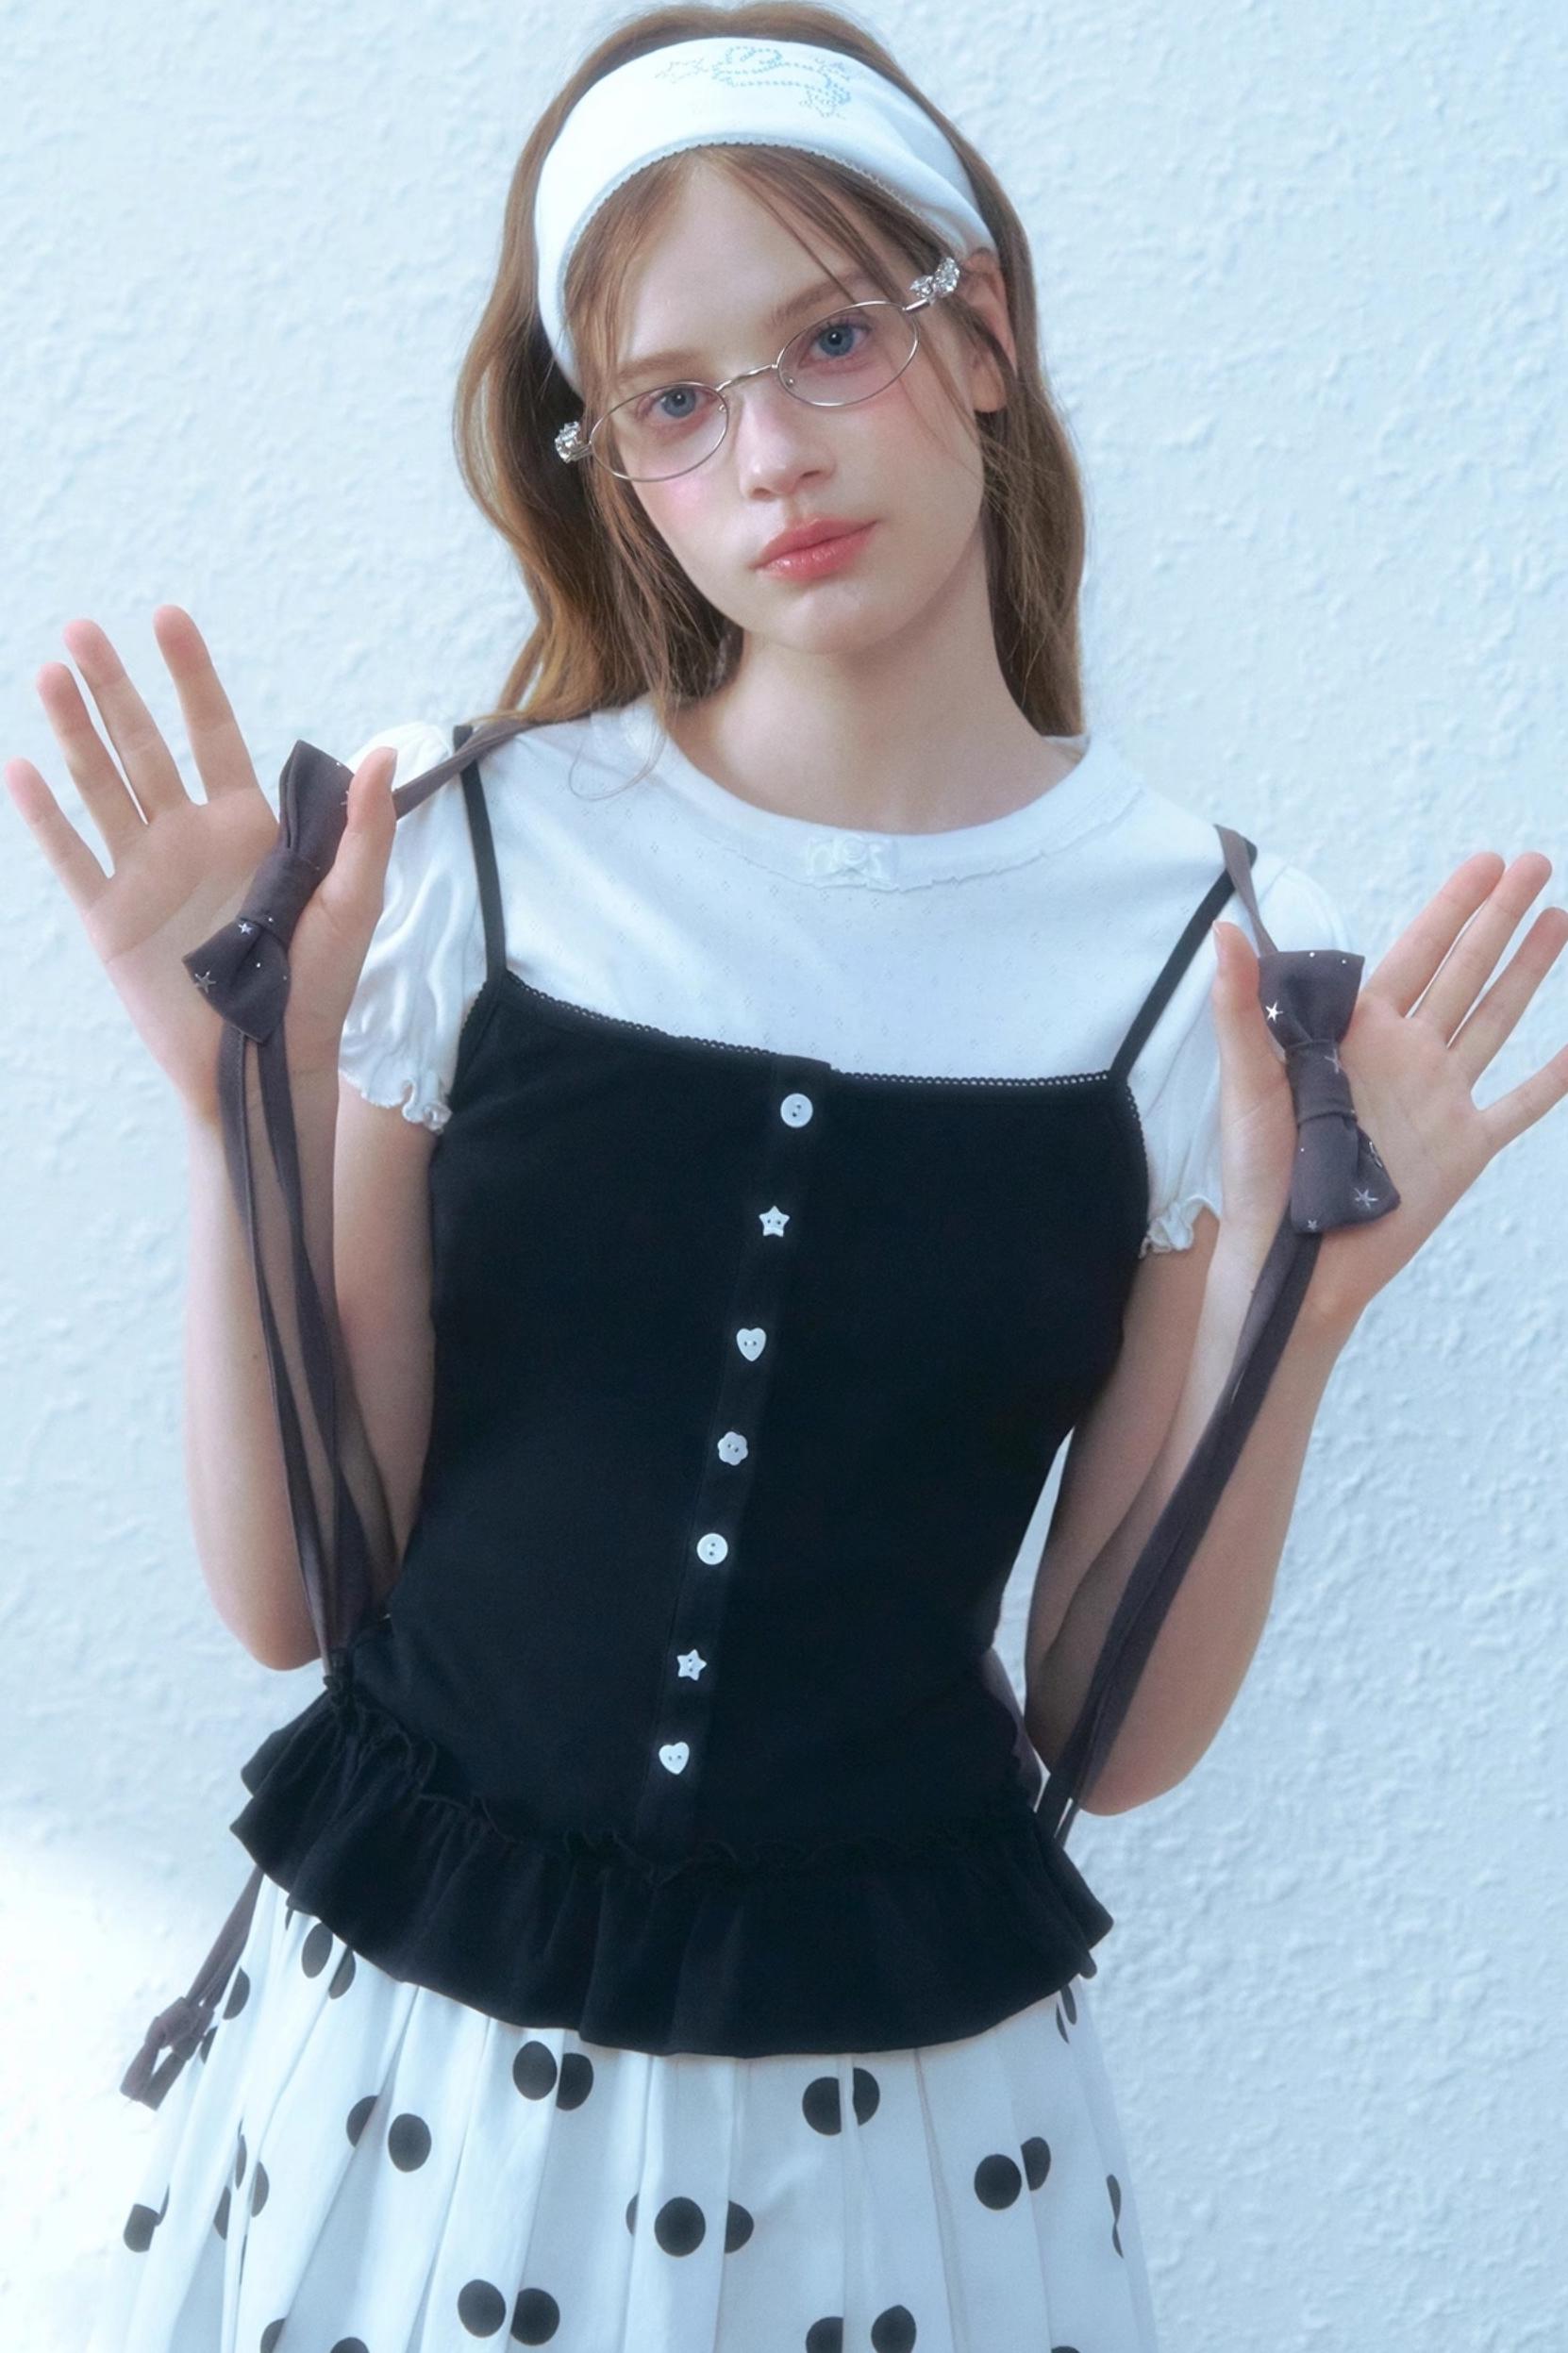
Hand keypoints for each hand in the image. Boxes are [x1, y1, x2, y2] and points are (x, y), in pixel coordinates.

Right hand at [4, 607, 398, 1122]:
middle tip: (83, 629)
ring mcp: (144, 873)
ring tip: (51, 674)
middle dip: (114, 687)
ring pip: (100, 785)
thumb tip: (385, 753)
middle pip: (142, 746)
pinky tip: (23, 768)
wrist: (266, 1060)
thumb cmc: (319, 985)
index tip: (168, 619)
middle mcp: (188, 837)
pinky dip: (46, 815)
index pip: (212, 733)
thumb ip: (363, 829)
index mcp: (245, 826)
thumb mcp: (353, 902)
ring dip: (75, 731)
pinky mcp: (110, 916)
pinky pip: (72, 855)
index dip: (191, 677)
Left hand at [1210, 850, 1567, 1333]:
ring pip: (1498, 1018)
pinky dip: (1557, 1077)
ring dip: (1529, 970)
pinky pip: (1521, 1104)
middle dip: (1500, 916)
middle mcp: (1406, 1055)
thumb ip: (1242, 1007)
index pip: (1416, 952)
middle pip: (1465, 970)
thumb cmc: (1258, 1172)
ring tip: (1560, 920)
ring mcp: (1440, 1098)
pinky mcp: (1463, 1148)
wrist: (1292, 1257)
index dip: (1452, 907)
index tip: (1487, 863)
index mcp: (1358, 1032)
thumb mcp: (1246, 1080)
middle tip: (1538, 863)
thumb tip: (1228, 931)